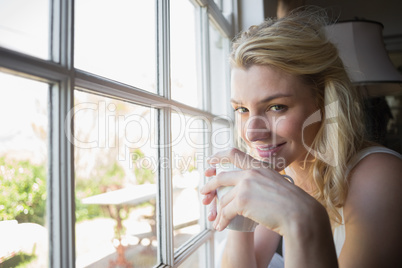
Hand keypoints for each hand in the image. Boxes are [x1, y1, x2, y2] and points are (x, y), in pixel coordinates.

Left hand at [201, 148, 316, 234]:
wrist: (300, 213)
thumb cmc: (293, 204)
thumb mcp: (276, 184)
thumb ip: (262, 182)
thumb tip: (250, 190)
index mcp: (259, 167)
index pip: (234, 154)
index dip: (219, 156)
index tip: (210, 161)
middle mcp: (250, 173)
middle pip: (221, 177)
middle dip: (210, 185)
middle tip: (204, 192)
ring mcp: (245, 185)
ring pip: (224, 200)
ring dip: (219, 212)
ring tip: (217, 221)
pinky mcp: (242, 200)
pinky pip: (226, 212)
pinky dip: (222, 221)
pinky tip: (221, 227)